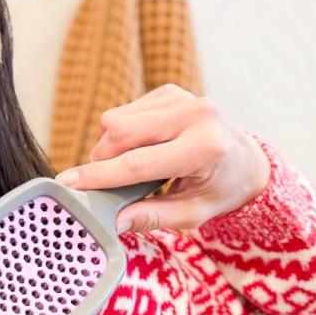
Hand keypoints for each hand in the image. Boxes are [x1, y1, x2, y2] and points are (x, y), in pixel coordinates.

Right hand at [54, 84, 270, 232]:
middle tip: (106, 182)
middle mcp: (196, 115)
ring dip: (111, 146)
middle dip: (102, 159)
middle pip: (122, 133)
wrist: (245, 162)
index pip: (140, 163)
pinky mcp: (170, 92)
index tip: (69, 182)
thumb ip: (153, 217)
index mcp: (205, 148)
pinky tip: (143, 147)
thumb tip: (115, 222)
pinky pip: (125, 111)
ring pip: (117, 119)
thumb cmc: (219, 190)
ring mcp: (183, 98)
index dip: (101, 174)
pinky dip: (123, 133)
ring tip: (132, 165)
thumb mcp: (192, 214)